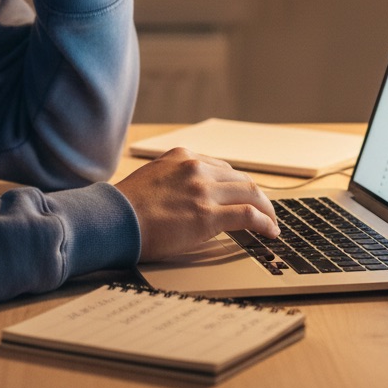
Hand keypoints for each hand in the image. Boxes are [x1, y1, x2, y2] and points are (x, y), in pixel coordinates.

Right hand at [115, 147, 279, 262]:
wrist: (115, 219)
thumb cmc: (127, 206)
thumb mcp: (153, 177)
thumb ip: (176, 179)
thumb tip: (192, 196)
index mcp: (182, 156)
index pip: (221, 167)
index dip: (237, 184)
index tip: (244, 195)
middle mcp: (196, 167)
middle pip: (239, 177)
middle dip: (256, 194)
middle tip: (265, 209)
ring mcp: (203, 190)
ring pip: (250, 192)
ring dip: (266, 208)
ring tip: (272, 221)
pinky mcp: (208, 215)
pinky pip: (248, 215)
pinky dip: (264, 222)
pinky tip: (270, 231)